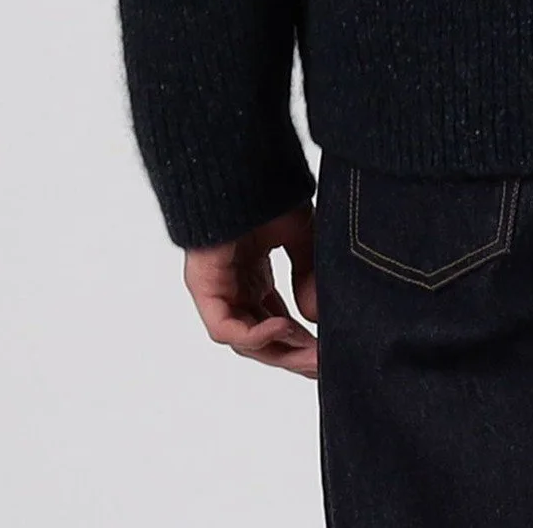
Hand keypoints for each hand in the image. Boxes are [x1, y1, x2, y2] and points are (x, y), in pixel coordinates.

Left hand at [183, 203, 318, 378]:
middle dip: (294, 355)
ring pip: (245, 341)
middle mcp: (234, 288)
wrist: (240, 167)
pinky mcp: (203, 287)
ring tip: (311, 353)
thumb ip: (309, 273)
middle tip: (324, 365)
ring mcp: (217, 290)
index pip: (275, 323)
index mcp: (253, 277)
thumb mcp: (301, 235)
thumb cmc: (265, 192)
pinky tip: (283, 327)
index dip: (301, 341)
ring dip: (279, 351)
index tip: (329, 352)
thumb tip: (316, 316)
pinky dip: (254, 334)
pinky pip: (225, 328)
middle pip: (262, 340)